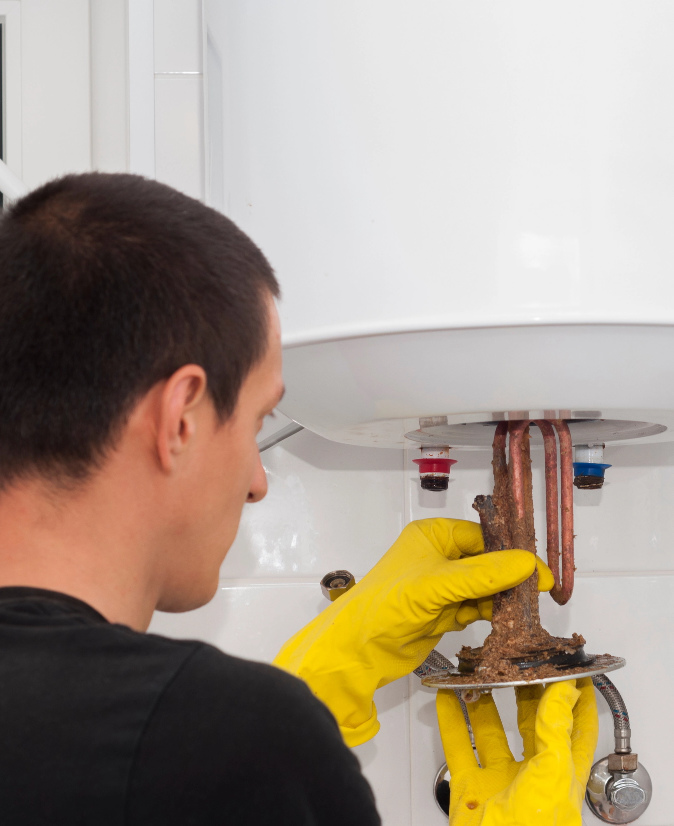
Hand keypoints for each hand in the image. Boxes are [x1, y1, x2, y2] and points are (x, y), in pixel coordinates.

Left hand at [274, 517, 553, 745]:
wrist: (359, 650)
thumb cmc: (388, 605)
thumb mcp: (438, 585)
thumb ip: (483, 575)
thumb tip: (527, 563)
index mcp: (433, 536)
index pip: (482, 537)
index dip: (512, 553)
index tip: (540, 573)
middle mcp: (438, 556)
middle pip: (487, 562)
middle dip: (510, 578)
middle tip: (538, 595)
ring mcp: (440, 586)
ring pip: (483, 588)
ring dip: (502, 599)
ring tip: (524, 613)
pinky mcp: (442, 612)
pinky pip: (475, 608)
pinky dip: (489, 615)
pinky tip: (505, 623)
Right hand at [437, 678, 597, 824]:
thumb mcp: (553, 774)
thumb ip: (554, 729)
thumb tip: (563, 691)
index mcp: (562, 772)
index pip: (575, 727)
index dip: (574, 699)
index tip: (568, 670)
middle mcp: (532, 773)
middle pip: (529, 723)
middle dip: (522, 692)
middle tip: (515, 663)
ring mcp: (499, 779)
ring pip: (489, 729)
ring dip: (482, 701)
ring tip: (477, 674)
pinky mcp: (469, 786)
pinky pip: (458, 745)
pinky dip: (450, 720)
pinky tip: (446, 698)